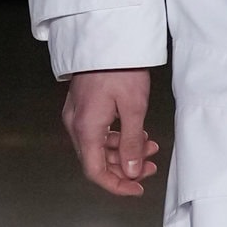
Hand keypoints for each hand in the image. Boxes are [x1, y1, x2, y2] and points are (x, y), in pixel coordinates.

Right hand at [62, 68, 158, 196]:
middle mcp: (75, 124)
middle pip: (96, 161)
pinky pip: (96, 132)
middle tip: (150, 166)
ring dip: (123, 151)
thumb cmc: (120, 66)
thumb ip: (132, 144)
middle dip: (125, 167)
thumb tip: (132, 171)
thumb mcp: (134, 108)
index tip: (136, 188)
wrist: (107, 37)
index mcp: (86, 127)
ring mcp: (76, 115)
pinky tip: (135, 133)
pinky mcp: (82, 106)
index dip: (116, 185)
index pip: (95, 171)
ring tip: (149, 146)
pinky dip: (116, 137)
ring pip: (98, 147)